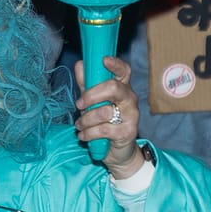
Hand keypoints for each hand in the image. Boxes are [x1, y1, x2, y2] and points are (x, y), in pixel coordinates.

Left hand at [74, 56, 144, 178]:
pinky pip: (103, 130)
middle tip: (78, 104)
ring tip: (79, 125)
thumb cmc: (105, 122)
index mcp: (122, 87)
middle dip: (91, 95)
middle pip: (113, 88)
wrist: (118, 151)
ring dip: (86, 119)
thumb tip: (80, 64)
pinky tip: (83, 136)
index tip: (104, 60)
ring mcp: (131, 115)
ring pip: (104, 112)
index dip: (115, 64)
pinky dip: (89, 133)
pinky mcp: (128, 132)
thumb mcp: (93, 102)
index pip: (124, 71)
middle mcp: (130, 99)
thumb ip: (87, 83)